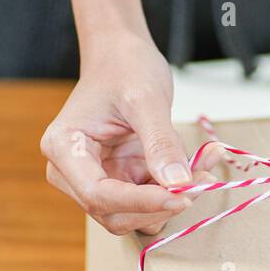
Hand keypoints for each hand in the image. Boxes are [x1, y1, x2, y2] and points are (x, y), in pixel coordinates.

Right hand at [40, 27, 193, 235]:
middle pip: (114, 214)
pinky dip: (175, 191)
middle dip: (159, 205)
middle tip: (202, 181)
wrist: (122, 55)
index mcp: (64, 148)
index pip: (98, 194)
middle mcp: (72, 171)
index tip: (182, 196)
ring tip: (204, 170)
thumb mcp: (146, 99)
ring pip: (134, 215)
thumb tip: (178, 184)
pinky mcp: (120, 180)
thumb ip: (161, 142)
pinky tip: (199, 167)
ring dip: (171, 202)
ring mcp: (97, 178)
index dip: (141, 202)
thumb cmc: (124, 67)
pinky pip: (149, 200)